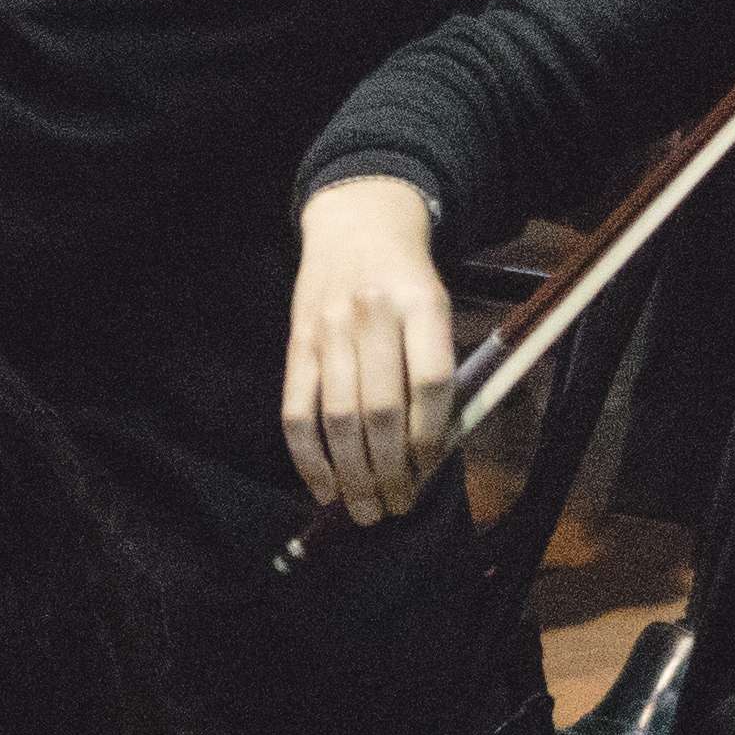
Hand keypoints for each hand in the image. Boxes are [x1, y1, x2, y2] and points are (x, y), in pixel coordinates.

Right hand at [283, 174, 463, 523]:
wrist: (356, 223)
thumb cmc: (407, 279)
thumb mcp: (438, 307)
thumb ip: (438, 368)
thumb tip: (432, 453)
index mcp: (421, 302)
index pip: (431, 379)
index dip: (432, 434)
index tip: (431, 470)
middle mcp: (372, 314)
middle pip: (381, 409)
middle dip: (391, 471)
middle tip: (398, 507)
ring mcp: (328, 329)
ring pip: (338, 418)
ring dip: (353, 475)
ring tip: (367, 510)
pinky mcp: (296, 344)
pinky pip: (296, 411)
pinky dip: (308, 458)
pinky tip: (325, 488)